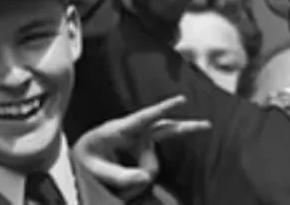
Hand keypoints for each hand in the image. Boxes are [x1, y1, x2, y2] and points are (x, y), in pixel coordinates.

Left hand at [73, 96, 209, 200]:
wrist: (81, 158)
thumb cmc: (83, 157)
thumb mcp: (91, 168)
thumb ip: (116, 175)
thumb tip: (146, 178)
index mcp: (119, 128)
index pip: (144, 117)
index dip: (163, 107)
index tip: (181, 99)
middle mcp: (134, 132)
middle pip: (165, 128)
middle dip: (186, 127)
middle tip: (207, 125)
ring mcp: (141, 143)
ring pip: (153, 164)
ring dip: (139, 179)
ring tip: (116, 189)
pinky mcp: (143, 152)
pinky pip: (150, 170)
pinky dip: (141, 180)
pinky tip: (130, 185)